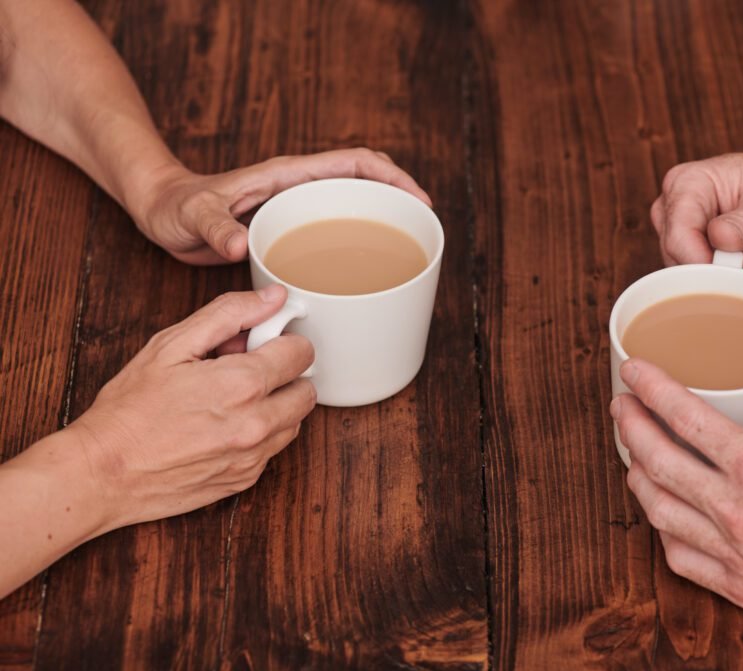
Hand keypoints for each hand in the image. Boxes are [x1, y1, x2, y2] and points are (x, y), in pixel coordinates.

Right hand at [68, 285, 315, 528]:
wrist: (103, 473)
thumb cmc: (130, 409)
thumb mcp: (172, 345)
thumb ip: (229, 314)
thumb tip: (274, 297)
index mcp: (243, 384)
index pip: (302, 353)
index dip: (283, 342)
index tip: (263, 344)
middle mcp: (257, 424)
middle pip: (306, 390)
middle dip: (284, 376)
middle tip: (247, 371)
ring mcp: (254, 456)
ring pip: (294, 422)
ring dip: (275, 406)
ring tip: (231, 401)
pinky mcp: (245, 479)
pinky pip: (272, 450)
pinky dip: (259, 435)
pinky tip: (222, 427)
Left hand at [130, 148, 430, 264]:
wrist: (159, 211)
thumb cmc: (175, 207)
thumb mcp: (192, 217)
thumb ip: (217, 229)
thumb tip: (243, 247)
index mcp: (287, 176)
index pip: (354, 163)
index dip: (392, 177)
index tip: (417, 200)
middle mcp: (297, 187)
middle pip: (365, 182)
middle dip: (399, 199)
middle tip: (421, 231)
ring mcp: (295, 207)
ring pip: (351, 206)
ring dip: (379, 221)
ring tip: (402, 251)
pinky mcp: (288, 227)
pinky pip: (331, 229)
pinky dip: (354, 243)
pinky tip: (359, 273)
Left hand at [609, 327, 742, 655]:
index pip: (685, 417)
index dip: (651, 388)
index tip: (633, 371)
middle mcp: (738, 513)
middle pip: (657, 462)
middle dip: (629, 427)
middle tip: (621, 405)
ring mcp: (734, 555)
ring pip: (659, 512)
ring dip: (637, 476)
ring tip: (632, 452)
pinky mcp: (740, 588)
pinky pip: (679, 557)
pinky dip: (662, 529)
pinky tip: (662, 509)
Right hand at [652, 152, 742, 302]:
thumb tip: (719, 238)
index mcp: (687, 185)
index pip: (677, 236)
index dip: (703, 262)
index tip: (737, 273)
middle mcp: (677, 214)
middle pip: (680, 265)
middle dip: (723, 281)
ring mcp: (687, 242)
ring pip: (694, 285)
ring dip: (739, 291)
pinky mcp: (702, 265)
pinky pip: (712, 293)